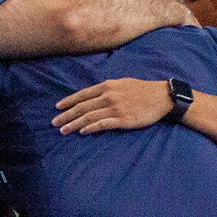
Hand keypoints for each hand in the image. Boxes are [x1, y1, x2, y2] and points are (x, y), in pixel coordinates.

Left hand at [52, 78, 174, 134]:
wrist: (162, 97)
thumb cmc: (143, 90)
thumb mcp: (123, 83)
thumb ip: (108, 89)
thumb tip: (95, 95)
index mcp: (107, 86)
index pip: (83, 94)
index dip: (69, 101)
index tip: (57, 107)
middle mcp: (109, 96)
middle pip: (82, 107)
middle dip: (66, 115)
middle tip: (54, 123)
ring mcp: (115, 108)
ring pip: (89, 116)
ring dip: (74, 124)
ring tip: (63, 131)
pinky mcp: (123, 119)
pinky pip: (102, 124)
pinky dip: (90, 128)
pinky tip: (82, 132)